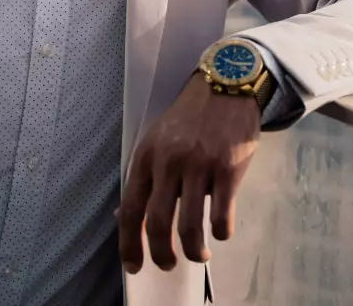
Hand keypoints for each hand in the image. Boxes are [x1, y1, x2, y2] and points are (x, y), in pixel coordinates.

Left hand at [118, 73, 260, 272]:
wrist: (226, 85)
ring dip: (194, 251)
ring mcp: (200, 166)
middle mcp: (169, 162)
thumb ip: (145, 176)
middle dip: (162, 254)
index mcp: (147, 156)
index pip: (131, 209)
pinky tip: (220, 233)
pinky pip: (221, 215)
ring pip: (190, 226)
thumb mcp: (157, 140)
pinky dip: (220, 233)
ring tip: (199, 256)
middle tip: (168, 264)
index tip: (134, 266)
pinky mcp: (228, 168)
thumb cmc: (190, 117)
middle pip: (158, 223)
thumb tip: (124, 217)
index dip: (129, 243)